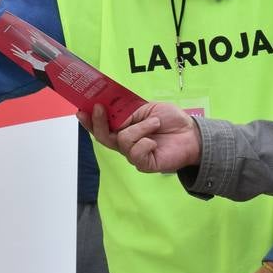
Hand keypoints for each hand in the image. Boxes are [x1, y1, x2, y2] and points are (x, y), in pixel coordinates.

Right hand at [79, 102, 202, 171]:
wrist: (191, 133)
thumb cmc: (171, 120)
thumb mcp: (147, 108)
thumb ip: (129, 111)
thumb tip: (112, 114)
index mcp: (124, 128)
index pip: (102, 126)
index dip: (89, 120)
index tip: (81, 109)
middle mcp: (125, 143)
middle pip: (103, 137)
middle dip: (98, 122)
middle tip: (100, 108)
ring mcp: (134, 154)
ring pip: (122, 140)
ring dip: (140, 127)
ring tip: (155, 123)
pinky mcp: (144, 164)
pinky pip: (136, 153)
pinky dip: (146, 141)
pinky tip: (155, 141)